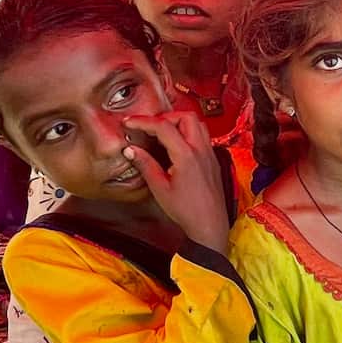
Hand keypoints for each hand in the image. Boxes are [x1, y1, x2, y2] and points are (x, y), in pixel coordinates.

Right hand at [122, 112, 229, 252]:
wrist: (210, 225)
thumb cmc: (186, 211)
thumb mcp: (160, 188)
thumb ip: (145, 165)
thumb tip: (130, 150)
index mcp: (186, 155)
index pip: (163, 126)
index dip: (142, 121)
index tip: (128, 123)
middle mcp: (201, 150)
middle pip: (185, 117)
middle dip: (164, 117)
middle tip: (148, 127)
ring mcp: (210, 153)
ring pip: (197, 124)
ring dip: (178, 122)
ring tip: (161, 133)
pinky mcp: (213, 160)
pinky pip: (202, 136)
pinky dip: (188, 133)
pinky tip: (176, 146)